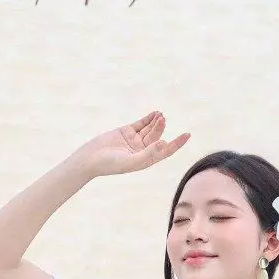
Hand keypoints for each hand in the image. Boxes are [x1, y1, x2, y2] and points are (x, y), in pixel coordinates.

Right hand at [75, 111, 190, 180]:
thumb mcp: (131, 161)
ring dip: (156, 122)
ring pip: (149, 129)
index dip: (177, 143)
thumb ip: (148, 153)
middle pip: (157, 137)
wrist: (90, 158)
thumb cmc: (110, 164)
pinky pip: (140, 124)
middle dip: (161, 128)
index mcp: (146, 160)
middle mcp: (142, 150)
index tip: (187, 135)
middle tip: (162, 119)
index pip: (165, 151)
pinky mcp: (126, 131)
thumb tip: (164, 144)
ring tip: (160, 115)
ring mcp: (134, 140)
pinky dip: (148, 119)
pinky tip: (155, 113)